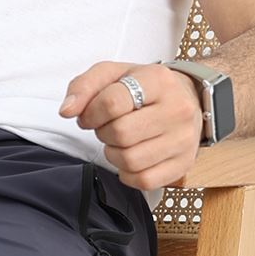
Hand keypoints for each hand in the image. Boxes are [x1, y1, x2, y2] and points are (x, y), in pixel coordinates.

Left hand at [57, 61, 204, 189]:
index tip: (90, 115)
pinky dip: (128, 174)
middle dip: (104, 133)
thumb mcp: (114, 75)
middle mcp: (177, 109)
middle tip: (108, 128)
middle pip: (120, 133)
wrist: (187, 99)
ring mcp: (183, 139)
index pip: (113, 102)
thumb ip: (84, 86)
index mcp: (159, 80)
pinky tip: (131, 158)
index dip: (91, 113)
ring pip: (130, 160)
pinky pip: (143, 181)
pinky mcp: (183, 164)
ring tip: (120, 142)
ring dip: (114, 154)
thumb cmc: (145, 88)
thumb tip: (67, 110)